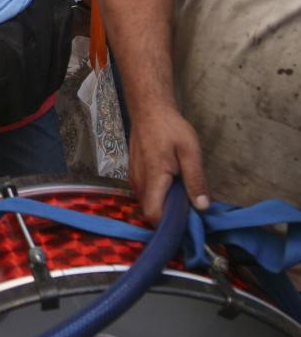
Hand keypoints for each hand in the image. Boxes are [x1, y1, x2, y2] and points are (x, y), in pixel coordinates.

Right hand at [128, 104, 209, 224]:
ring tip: (183, 199)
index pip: (154, 214)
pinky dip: (158, 198)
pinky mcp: (133, 174)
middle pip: (150, 212)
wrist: (148, 110)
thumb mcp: (191, 151)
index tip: (188, 224)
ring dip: (164, 207)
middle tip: (191, 211)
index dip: (170, 225)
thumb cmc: (170, 128)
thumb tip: (202, 207)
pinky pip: (145, 195)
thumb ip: (196, 180)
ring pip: (147, 204)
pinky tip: (172, 188)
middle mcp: (139, 182)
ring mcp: (134, 178)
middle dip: (170, 218)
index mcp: (154, 177)